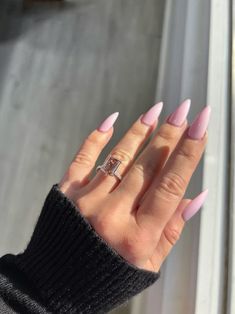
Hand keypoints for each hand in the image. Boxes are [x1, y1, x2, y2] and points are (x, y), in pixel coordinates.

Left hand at [58, 99, 209, 271]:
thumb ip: (172, 229)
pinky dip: (98, 136)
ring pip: (119, 157)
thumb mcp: (148, 264)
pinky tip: (112, 120)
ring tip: (156, 111)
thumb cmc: (107, 275)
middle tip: (184, 109)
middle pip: (148, 166)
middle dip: (169, 134)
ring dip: (139, 131)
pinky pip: (84, 157)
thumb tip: (197, 196)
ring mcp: (86, 201)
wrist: (56, 285)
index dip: (189, 151)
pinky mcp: (66, 192)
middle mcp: (112, 215)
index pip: (171, 185)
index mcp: (138, 237)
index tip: (201, 124)